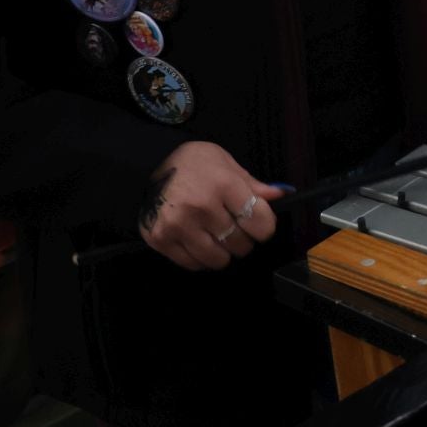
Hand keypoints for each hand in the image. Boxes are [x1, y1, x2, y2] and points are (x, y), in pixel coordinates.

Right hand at [138, 141, 283, 271]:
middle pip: (240, 243)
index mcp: (222, 184)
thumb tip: (281, 195)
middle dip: (243, 239)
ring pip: (218, 259)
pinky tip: (199, 241)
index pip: (259, 221)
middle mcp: (202, 207)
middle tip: (234, 228)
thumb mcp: (224, 162)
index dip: (264, 226)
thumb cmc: (191, 163)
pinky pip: (194, 264)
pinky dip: (201, 258)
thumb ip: (251, 184)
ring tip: (217, 237)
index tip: (258, 224)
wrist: (145, 166)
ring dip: (223, 252)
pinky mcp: (162, 240)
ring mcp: (180, 226)